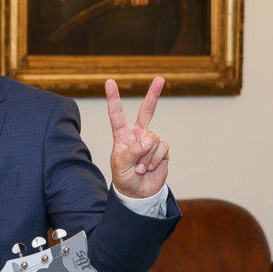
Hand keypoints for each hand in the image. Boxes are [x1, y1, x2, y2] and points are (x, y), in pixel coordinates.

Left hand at [106, 77, 168, 198]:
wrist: (138, 192)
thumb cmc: (124, 177)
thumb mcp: (121, 164)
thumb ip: (134, 150)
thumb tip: (151, 138)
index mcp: (122, 135)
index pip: (117, 114)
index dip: (113, 98)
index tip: (109, 82)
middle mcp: (138, 134)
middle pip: (147, 111)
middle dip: (153, 95)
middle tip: (160, 79)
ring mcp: (151, 141)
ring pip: (153, 139)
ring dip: (145, 157)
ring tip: (140, 168)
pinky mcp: (162, 150)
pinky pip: (161, 149)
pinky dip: (154, 160)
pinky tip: (150, 168)